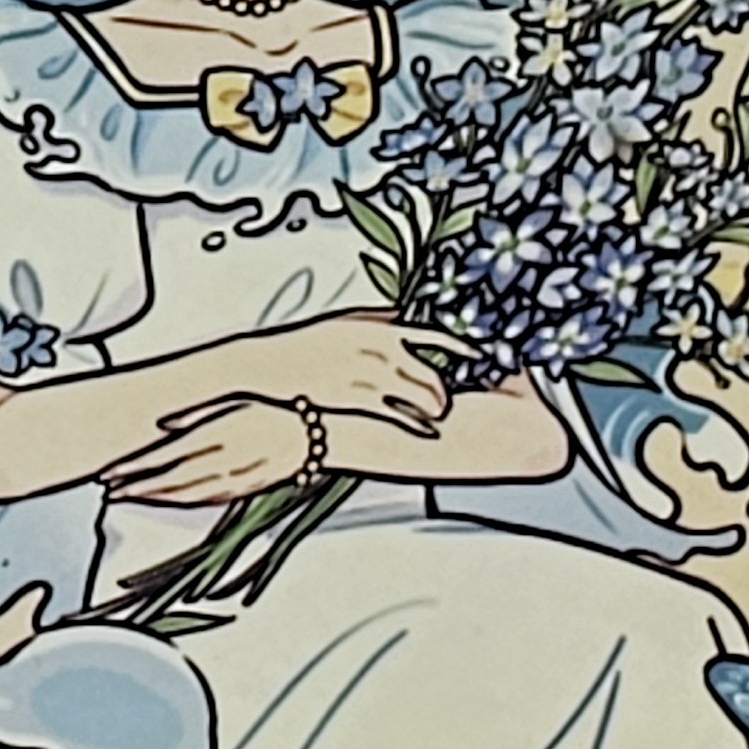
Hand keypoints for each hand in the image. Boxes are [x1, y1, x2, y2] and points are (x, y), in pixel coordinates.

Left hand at [104, 396, 316, 506]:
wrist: (309, 440)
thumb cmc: (269, 414)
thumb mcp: (231, 402)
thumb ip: (194, 415)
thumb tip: (163, 426)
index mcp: (216, 435)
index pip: (163, 456)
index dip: (134, 466)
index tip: (111, 471)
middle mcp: (220, 461)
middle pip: (167, 479)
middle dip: (134, 486)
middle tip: (108, 489)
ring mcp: (229, 480)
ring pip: (181, 494)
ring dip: (150, 497)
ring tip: (125, 496)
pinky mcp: (238, 491)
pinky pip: (200, 501)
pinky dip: (175, 503)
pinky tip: (160, 500)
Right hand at [249, 309, 453, 432]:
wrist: (268, 362)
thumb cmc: (303, 342)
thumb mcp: (343, 321)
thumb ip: (377, 319)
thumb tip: (404, 318)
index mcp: (380, 327)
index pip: (434, 336)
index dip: (461, 346)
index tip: (480, 355)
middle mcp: (382, 350)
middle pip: (433, 374)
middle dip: (445, 391)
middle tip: (446, 401)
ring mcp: (372, 375)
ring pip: (423, 395)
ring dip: (435, 408)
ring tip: (436, 416)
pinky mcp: (359, 398)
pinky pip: (401, 413)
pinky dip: (419, 424)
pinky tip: (426, 430)